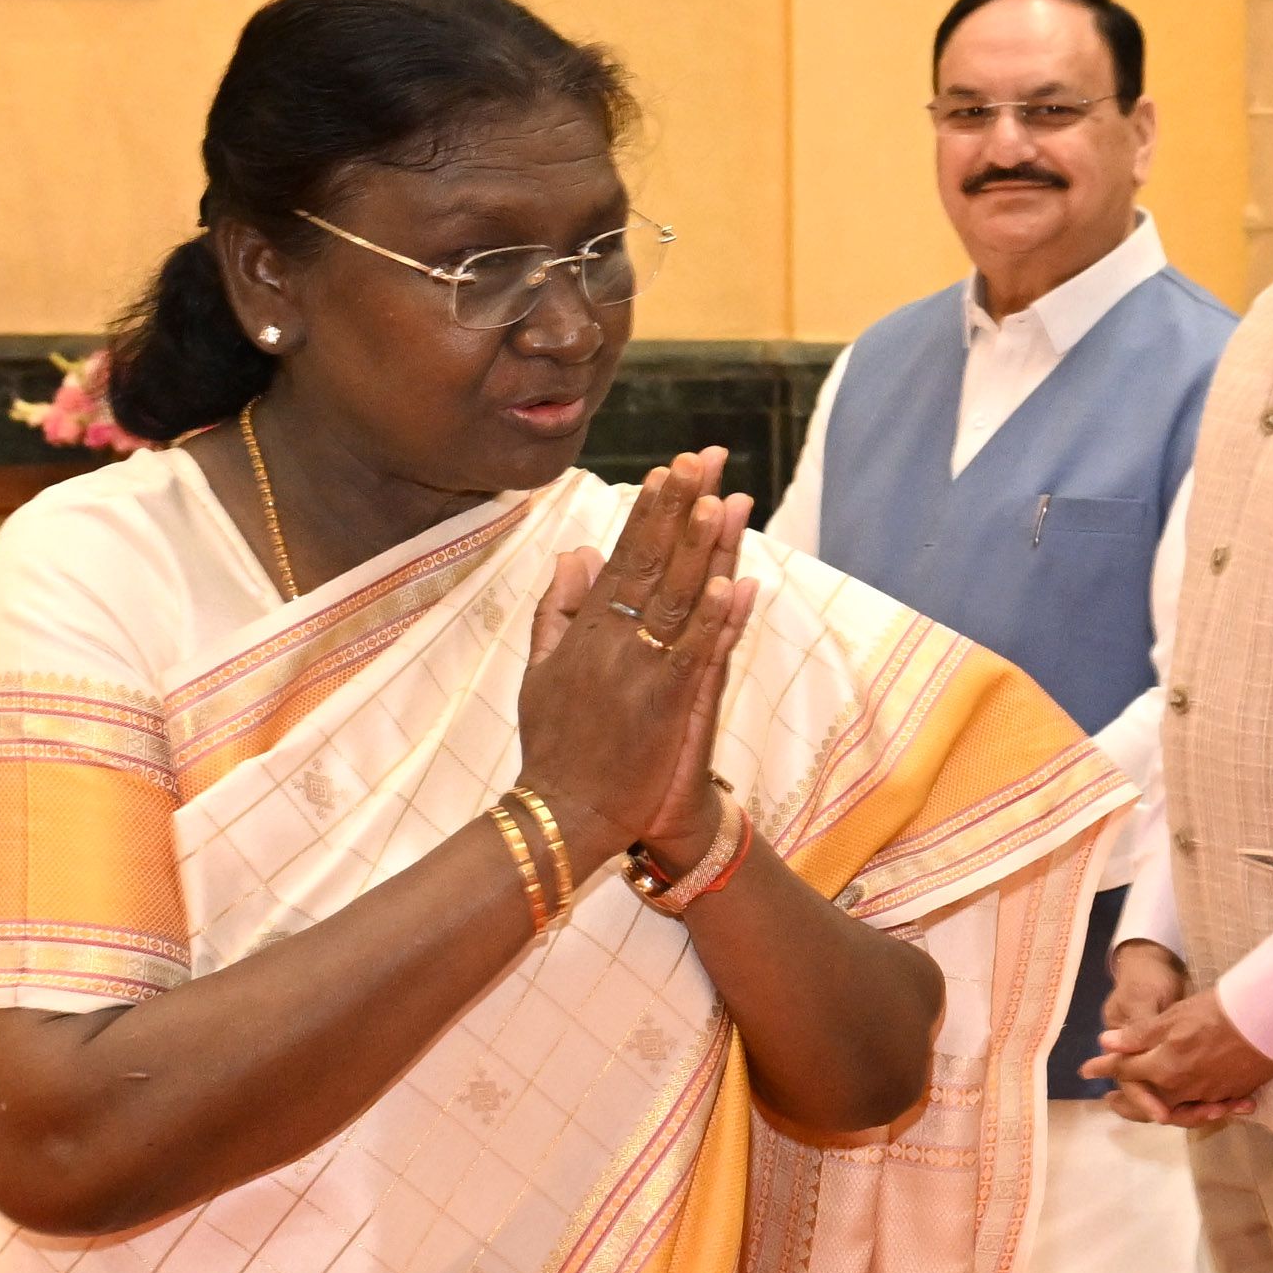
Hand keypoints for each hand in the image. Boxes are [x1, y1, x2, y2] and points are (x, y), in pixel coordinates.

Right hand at [519, 453, 753, 871]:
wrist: (564, 814)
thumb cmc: (556, 745)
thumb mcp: (542, 669)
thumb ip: (559, 609)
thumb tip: (577, 550)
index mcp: (588, 630)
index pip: (625, 555)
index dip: (650, 512)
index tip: (670, 469)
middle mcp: (614, 640)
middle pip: (653, 562)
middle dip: (679, 508)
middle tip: (702, 458)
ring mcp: (640, 669)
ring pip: (676, 596)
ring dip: (700, 547)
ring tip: (720, 498)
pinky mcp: (665, 703)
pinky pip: (694, 652)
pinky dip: (712, 617)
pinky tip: (729, 582)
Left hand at [1092, 940, 1272, 1125]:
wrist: (1269, 1020)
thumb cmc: (1218, 1011)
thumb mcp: (1173, 1017)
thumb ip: (1138, 1035)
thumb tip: (1105, 1044)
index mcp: (1164, 1067)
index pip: (1125, 1070)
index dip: (1104, 1067)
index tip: (1086, 1070)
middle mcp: (1181, 1088)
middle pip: (1146, 1101)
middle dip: (1126, 1102)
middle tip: (1109, 1101)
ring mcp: (1207, 1095)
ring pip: (1175, 1109)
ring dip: (1156, 1109)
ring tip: (1144, 1106)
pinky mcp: (1229, 1095)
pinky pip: (1203, 1109)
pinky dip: (1191, 1110)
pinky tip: (1184, 1105)